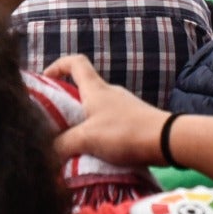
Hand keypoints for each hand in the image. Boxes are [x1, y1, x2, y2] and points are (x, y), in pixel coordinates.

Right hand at [45, 54, 164, 165]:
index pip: (75, 62)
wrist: (166, 141)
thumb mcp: (87, 139)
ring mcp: (123, 106)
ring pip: (95, 108)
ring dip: (82, 122)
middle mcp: (109, 92)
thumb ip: (63, 143)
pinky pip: (108, 122)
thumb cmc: (124, 132)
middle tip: (54, 122)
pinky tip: (96, 151)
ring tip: (73, 142)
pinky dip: (98, 132)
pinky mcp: (133, 120)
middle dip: (66, 102)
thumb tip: (49, 149)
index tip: (46, 80)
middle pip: (82, 88)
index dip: (58, 66)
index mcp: (95, 88)